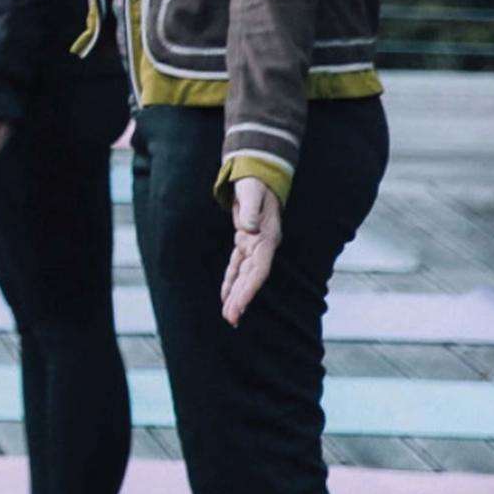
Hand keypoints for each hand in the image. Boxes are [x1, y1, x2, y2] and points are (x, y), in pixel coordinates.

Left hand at [222, 177, 283, 325]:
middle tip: (231, 319)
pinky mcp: (245, 242)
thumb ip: (251, 209)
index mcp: (267, 237)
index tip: (240, 305)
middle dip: (242, 298)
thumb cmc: (255, 183)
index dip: (250, 288)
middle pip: (252, 277)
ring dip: (237, 295)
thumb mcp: (252, 191)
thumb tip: (247, 229)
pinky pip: (237, 266)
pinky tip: (226, 297)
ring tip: (230, 316)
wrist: (257, 174)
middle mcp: (262, 245)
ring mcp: (254, 245)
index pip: (259, 269)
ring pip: (244, 275)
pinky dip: (231, 281)